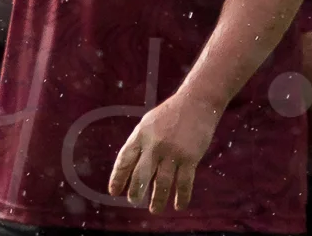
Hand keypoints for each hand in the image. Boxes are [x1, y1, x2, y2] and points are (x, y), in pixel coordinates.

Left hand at [108, 87, 221, 214]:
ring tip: (154, 210)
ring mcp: (172, 152)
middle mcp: (154, 144)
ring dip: (157, 200)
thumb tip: (132, 169)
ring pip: (161, 184)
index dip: (117, 177)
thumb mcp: (149, 123)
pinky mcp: (190, 158)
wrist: (197, 101)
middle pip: (140, 175)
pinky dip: (181, 197)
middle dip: (135, 192)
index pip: (124, 159)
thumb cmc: (172, 114)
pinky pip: (183, 184)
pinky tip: (179, 206)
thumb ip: (141, 143)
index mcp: (141, 134)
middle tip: (133, 201)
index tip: (114, 192)